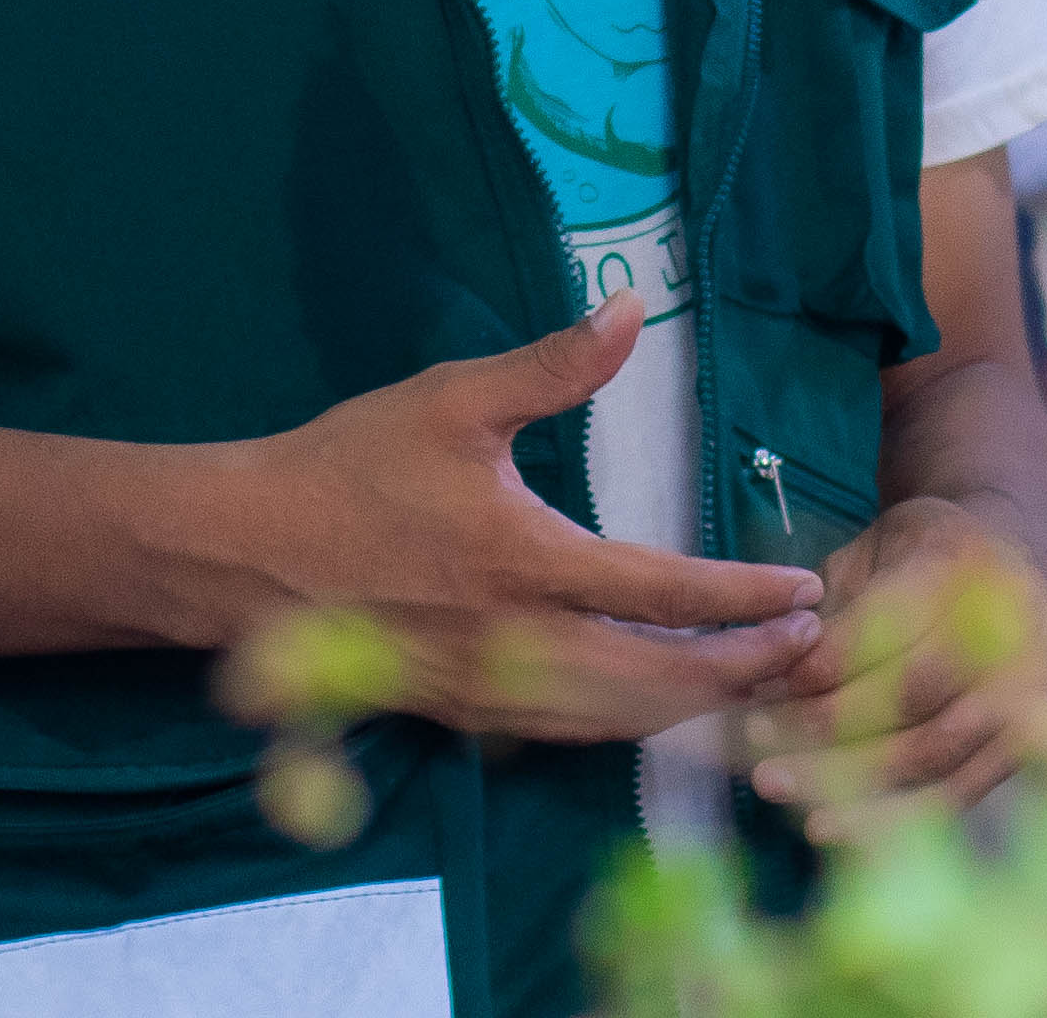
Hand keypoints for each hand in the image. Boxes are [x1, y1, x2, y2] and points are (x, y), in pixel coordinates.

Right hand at [193, 298, 827, 743]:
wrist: (239, 554)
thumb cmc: (345, 469)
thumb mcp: (450, 399)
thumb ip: (551, 365)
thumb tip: (630, 309)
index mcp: (525, 564)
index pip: (665, 593)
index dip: (744, 599)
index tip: (803, 590)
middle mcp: (515, 645)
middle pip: (659, 682)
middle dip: (743, 670)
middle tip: (807, 647)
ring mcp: (487, 693)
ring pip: (617, 723)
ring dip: (695, 709)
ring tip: (754, 682)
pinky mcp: (459, 715)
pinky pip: (565, 737)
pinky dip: (627, 729)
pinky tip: (653, 710)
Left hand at [735, 497, 1046, 834]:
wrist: (1018, 561)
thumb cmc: (924, 558)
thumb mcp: (873, 550)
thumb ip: (831, 605)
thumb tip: (772, 672)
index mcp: (959, 567)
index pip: (882, 629)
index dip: (816, 665)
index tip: (758, 683)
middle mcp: (1007, 632)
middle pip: (908, 695)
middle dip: (822, 723)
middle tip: (754, 734)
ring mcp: (1026, 695)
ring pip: (931, 753)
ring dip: (846, 778)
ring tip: (774, 783)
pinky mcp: (1024, 746)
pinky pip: (954, 796)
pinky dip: (888, 819)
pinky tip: (828, 826)